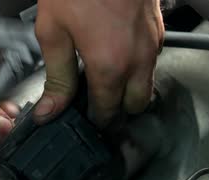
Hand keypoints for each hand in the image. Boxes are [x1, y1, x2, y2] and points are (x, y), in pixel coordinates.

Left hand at [34, 0, 163, 126]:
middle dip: (116, 110)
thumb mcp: (54, 32)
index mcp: (110, 67)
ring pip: (147, 85)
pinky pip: (151, 62)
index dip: (93, 121)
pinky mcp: (158, 30)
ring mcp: (152, 45)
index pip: (107, 113)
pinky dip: (137, 67)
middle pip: (135, 107)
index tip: (81, 120)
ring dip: (129, 90)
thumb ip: (56, 77)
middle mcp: (137, 61)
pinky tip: (115, 54)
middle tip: (95, 102)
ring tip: (103, 77)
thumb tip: (51, 111)